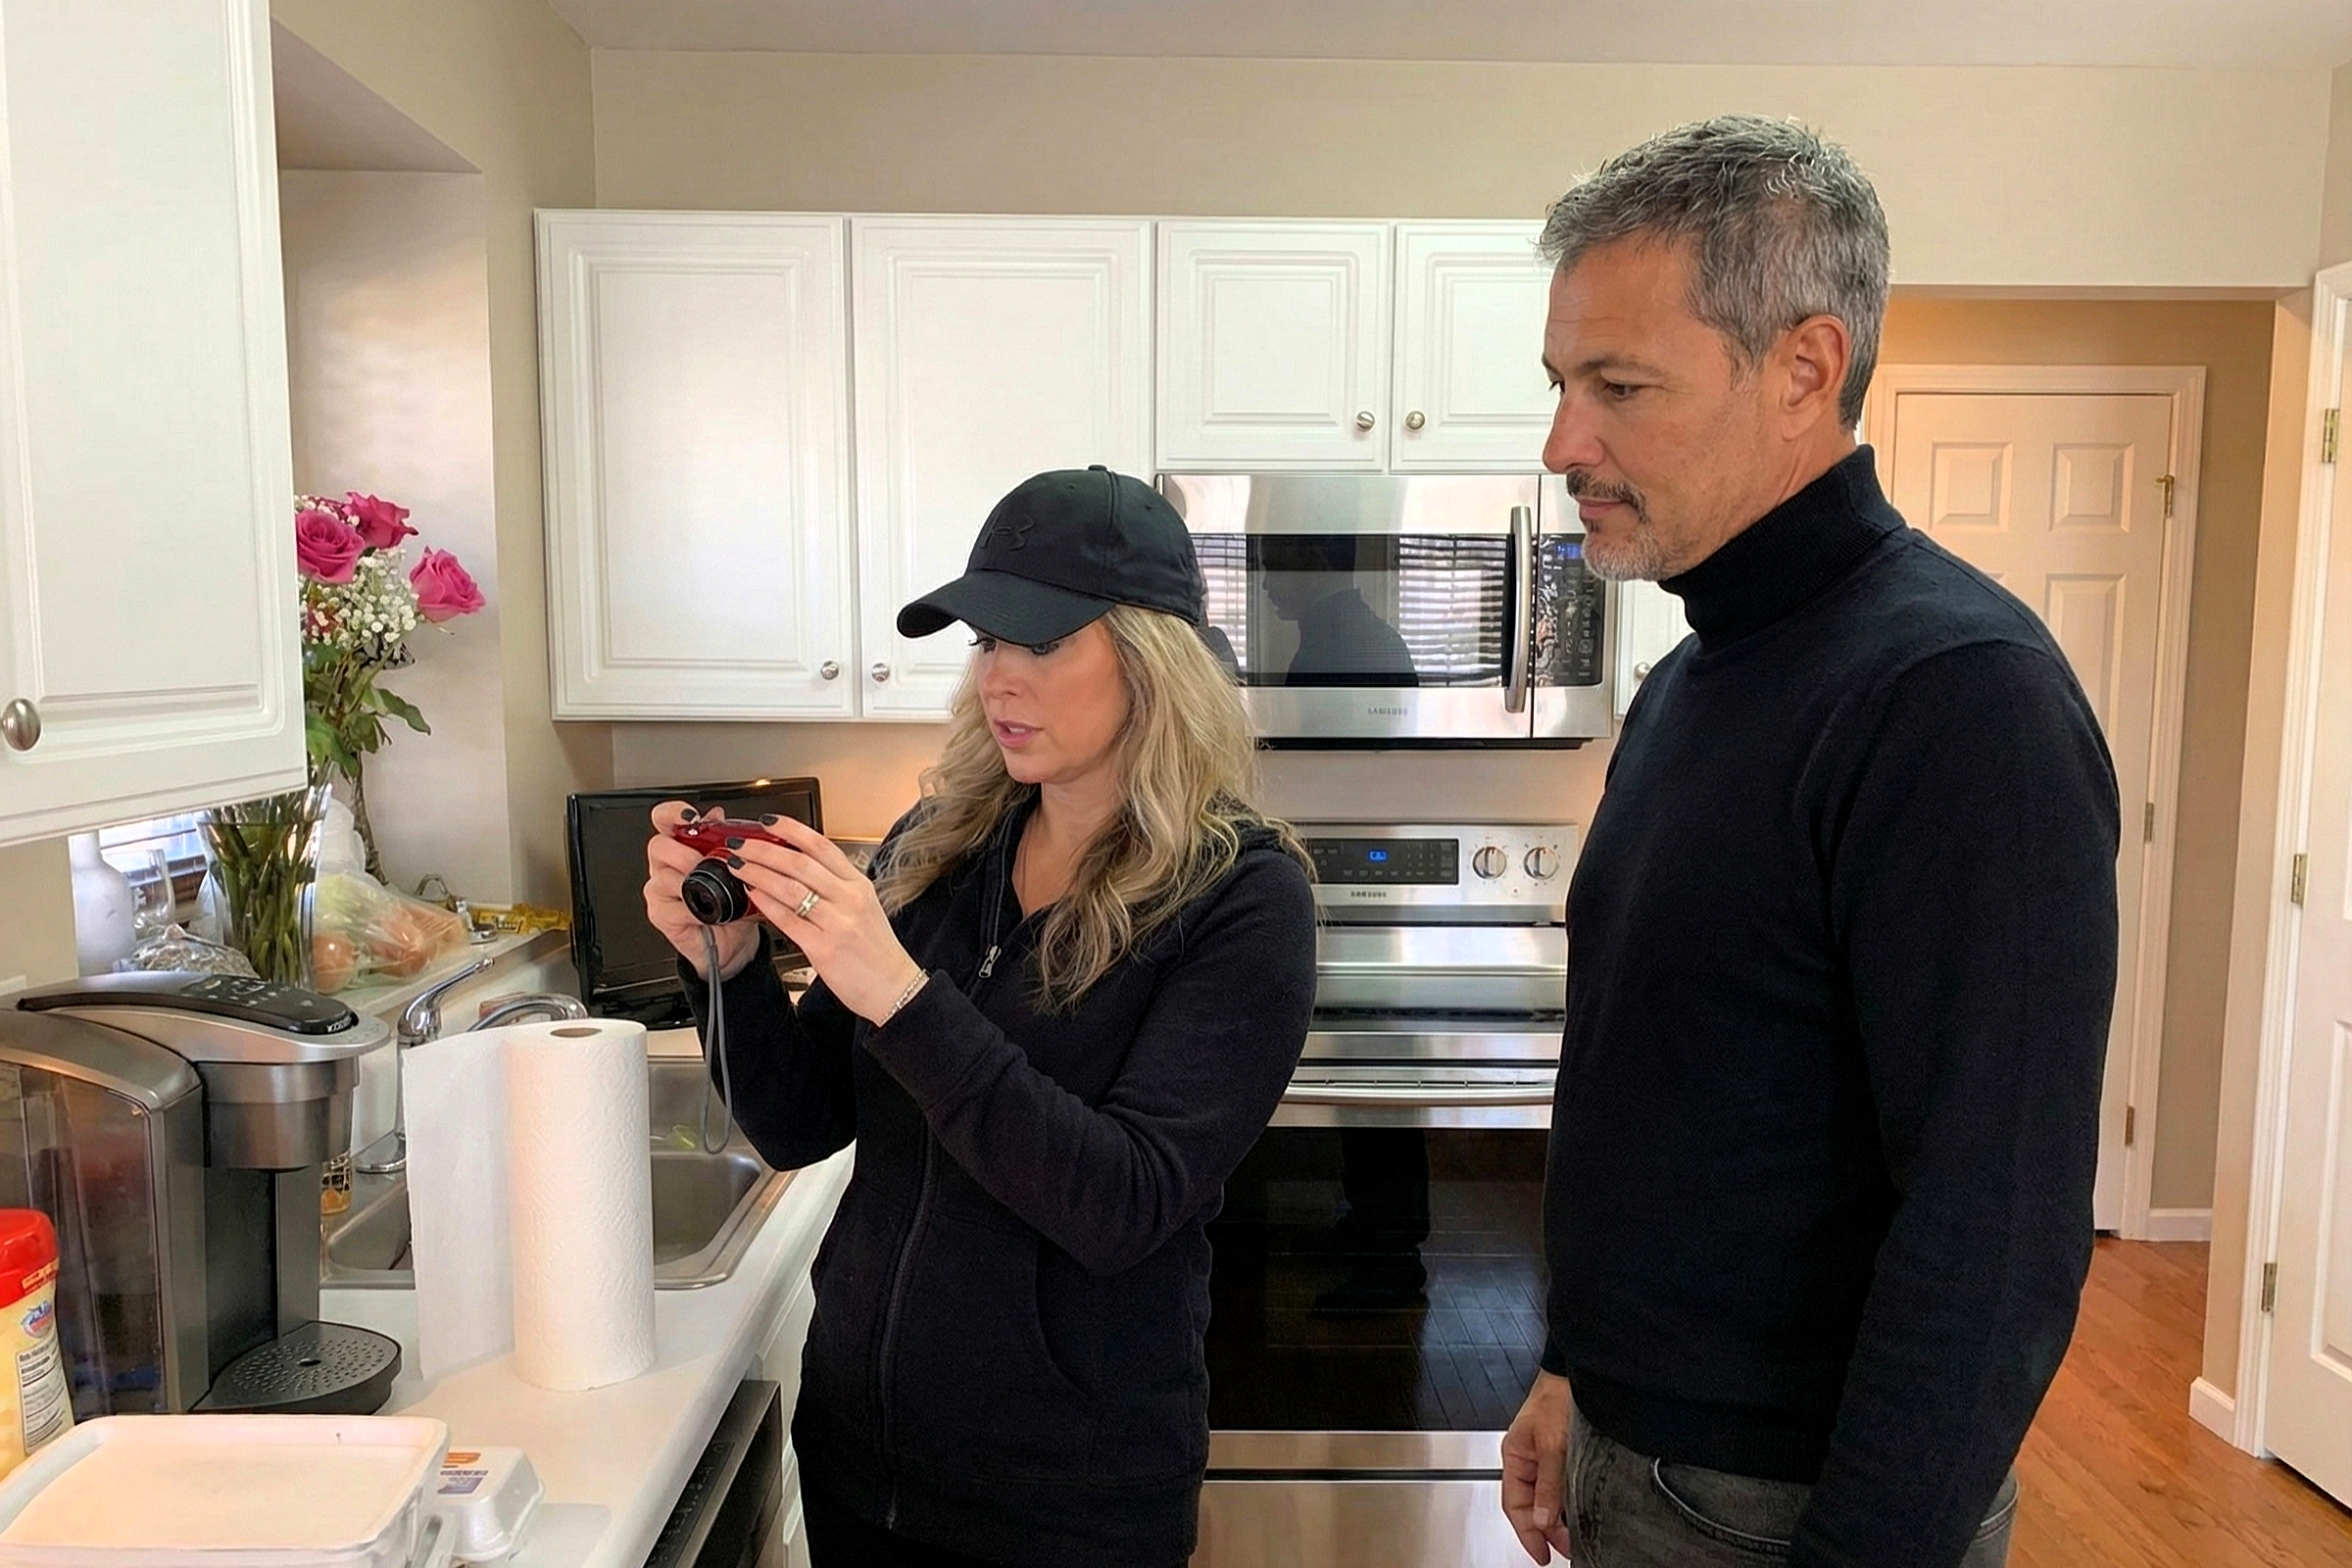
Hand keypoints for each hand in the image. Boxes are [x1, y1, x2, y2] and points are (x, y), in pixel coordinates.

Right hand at [644, 803, 762, 979]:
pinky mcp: (661, 915)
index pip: (664, 819)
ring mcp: (660, 890)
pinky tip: (709, 911)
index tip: (690, 817)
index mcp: (680, 845)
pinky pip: (673, 907)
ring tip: (713, 888)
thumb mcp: (737, 867)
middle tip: (705, 862)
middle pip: (658, 845)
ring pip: (663, 877)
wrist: (734, 939)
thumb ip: (725, 840)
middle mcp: (665, 865)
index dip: (673, 814)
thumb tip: (719, 815)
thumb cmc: (733, 901)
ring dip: (690, 881)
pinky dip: (694, 909)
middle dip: (684, 852)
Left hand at [724, 815, 927, 1024]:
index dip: (791, 829)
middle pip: (800, 862)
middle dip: (763, 849)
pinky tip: (751, 895)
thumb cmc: (876, 950)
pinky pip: (787, 919)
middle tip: (740, 843)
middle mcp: (850, 898)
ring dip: (757, 873)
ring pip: (789, 887)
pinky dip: (766, 904)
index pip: (822, 846)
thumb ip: (836, 887)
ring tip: (737, 866)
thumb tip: (800, 868)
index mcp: (859, 884)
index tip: (768, 822)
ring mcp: (837, 922)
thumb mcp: (864, 907)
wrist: (894, 987)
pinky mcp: (823, 948)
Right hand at [1501, 1370, 1575, 1562]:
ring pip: (1548, 1498)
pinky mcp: (1565, 1455)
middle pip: (1532, 1505)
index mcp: (1515, 1456)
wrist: (1577, 1374)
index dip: (1527, 1533)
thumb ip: (1548, 1483)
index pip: (1515, 1505)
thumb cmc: (1557, 1396)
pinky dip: (1569, 1502)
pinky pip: (1562, 1486)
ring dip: (1560, 1517)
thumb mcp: (1552, 1443)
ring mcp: (1546, 1458)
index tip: (1542, 1554)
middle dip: (1547, 1529)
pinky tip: (1580, 1510)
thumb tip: (1542, 1518)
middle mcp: (1529, 1460)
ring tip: (1576, 1534)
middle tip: (1567, 1548)